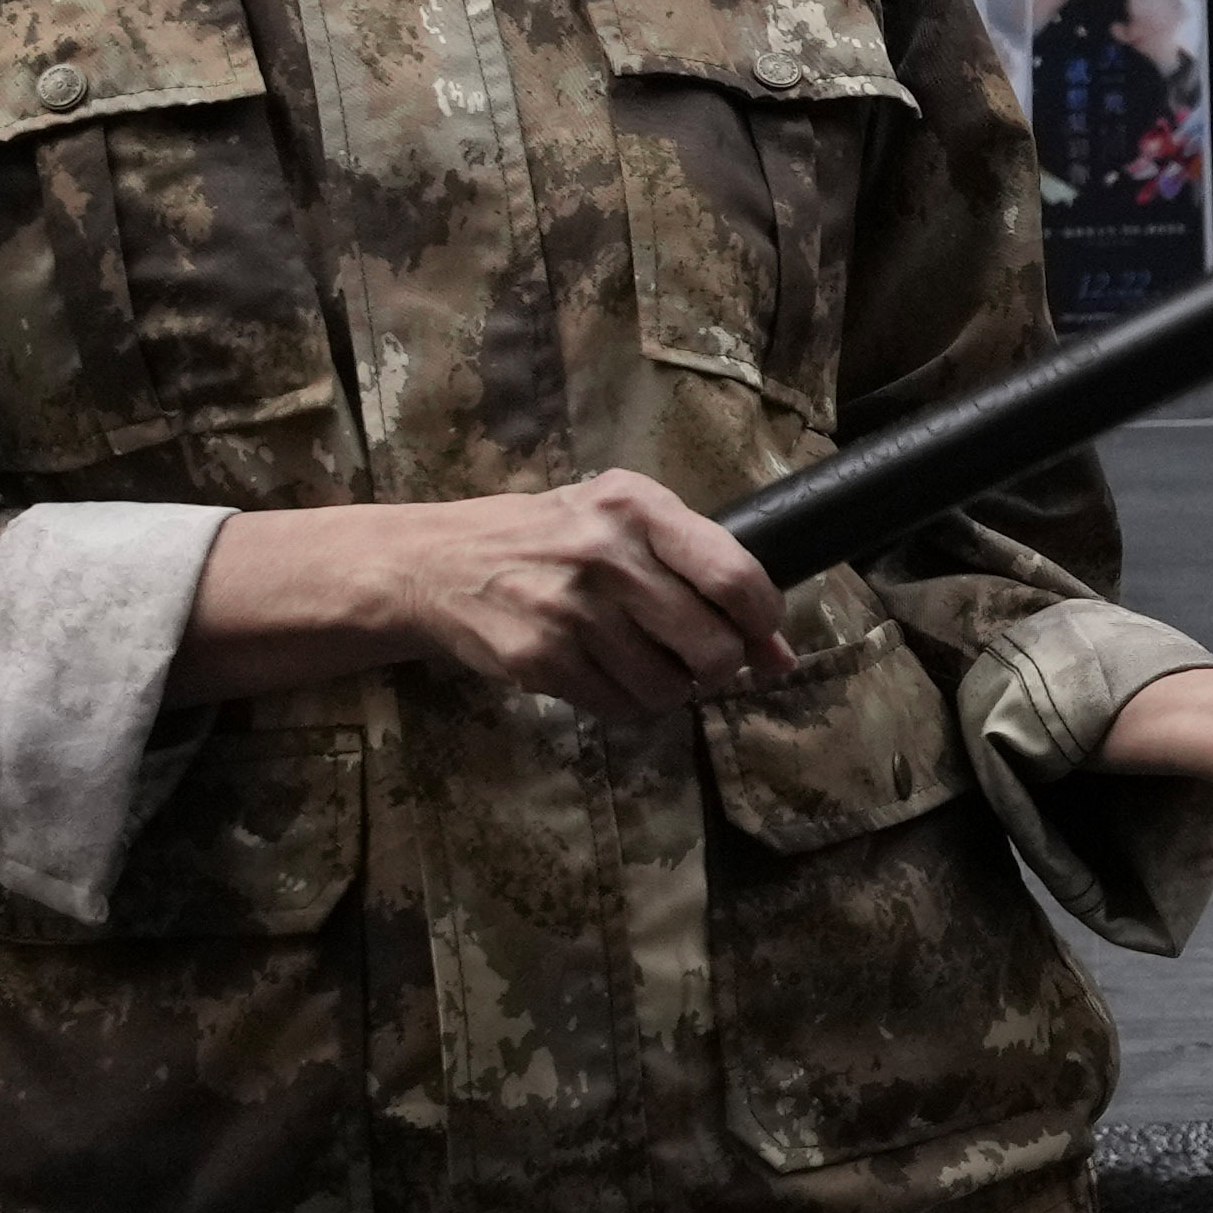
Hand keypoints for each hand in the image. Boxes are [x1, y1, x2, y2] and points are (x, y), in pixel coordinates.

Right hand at [186, 477, 790, 717]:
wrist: (435, 564)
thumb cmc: (546, 541)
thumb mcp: (620, 526)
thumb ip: (703, 573)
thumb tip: (778, 656)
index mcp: (635, 505)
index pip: (737, 577)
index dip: (762, 622)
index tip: (758, 636)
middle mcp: (605, 552)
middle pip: (713, 646)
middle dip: (717, 667)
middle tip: (696, 659)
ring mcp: (570, 609)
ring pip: (668, 687)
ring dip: (667, 688)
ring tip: (636, 658)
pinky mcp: (540, 658)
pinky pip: (621, 706)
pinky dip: (625, 701)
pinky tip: (600, 670)